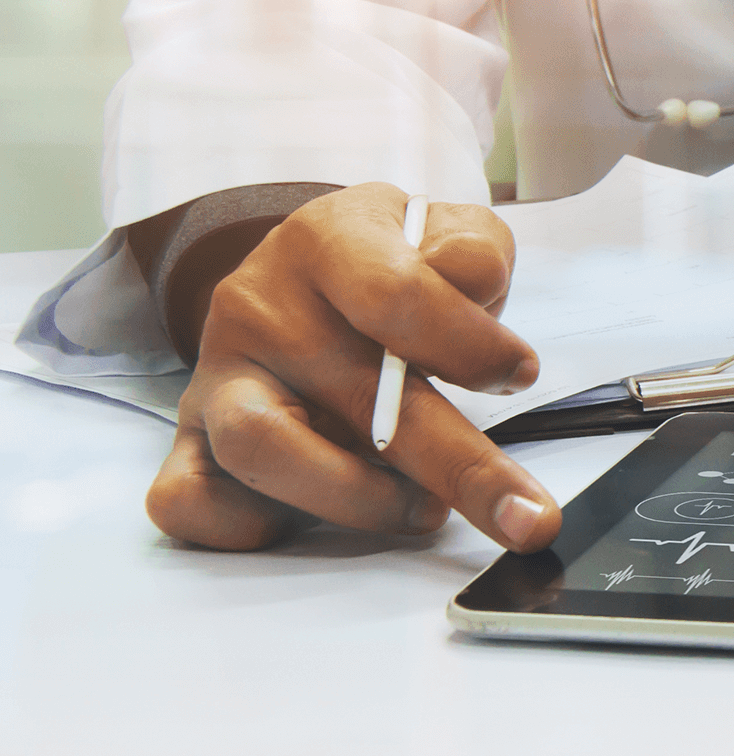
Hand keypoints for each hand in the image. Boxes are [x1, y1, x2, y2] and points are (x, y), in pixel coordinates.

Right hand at [145, 184, 560, 553]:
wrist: (300, 274)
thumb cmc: (386, 263)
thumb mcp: (440, 228)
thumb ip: (472, 250)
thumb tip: (473, 284)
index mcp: (327, 243)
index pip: (395, 294)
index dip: (470, 345)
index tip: (520, 375)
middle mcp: (259, 308)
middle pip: (354, 394)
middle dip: (457, 468)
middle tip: (523, 517)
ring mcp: (219, 376)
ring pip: (262, 450)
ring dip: (359, 500)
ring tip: (426, 510)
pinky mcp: (190, 437)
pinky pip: (189, 498)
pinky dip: (245, 527)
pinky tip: (317, 522)